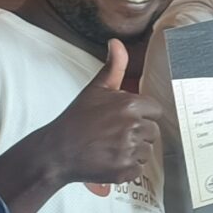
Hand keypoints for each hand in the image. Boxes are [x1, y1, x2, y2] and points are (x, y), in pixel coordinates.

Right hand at [35, 40, 167, 194]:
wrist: (57, 150)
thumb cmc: (77, 119)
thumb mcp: (96, 89)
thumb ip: (113, 66)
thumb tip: (116, 42)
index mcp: (131, 105)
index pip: (155, 111)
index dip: (142, 115)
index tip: (125, 119)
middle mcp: (133, 126)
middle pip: (153, 132)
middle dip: (138, 133)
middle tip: (115, 135)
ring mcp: (129, 149)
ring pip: (146, 151)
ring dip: (133, 151)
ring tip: (111, 147)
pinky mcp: (124, 170)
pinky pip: (138, 169)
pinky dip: (127, 168)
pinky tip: (110, 160)